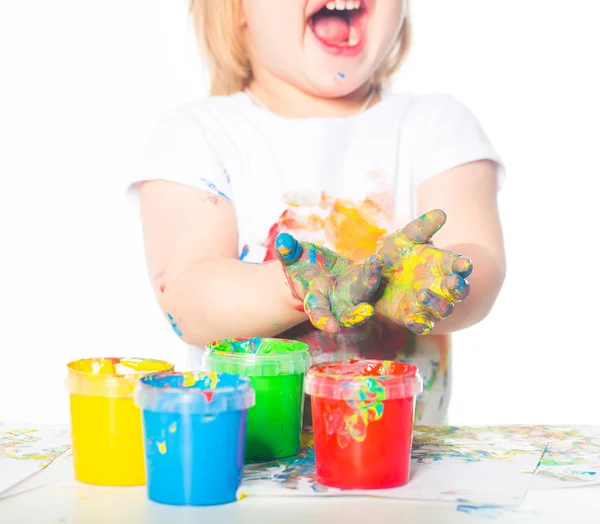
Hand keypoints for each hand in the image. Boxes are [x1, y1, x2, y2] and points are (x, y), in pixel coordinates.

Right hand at [275, 233, 381, 333]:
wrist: (316, 267)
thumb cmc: (300, 265)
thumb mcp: (291, 259)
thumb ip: (286, 252)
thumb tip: (283, 241)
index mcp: (315, 299)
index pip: (318, 313)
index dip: (324, 321)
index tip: (332, 328)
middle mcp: (335, 301)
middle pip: (346, 313)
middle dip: (355, 315)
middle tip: (366, 312)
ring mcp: (351, 292)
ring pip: (363, 294)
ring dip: (370, 283)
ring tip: (375, 266)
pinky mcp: (362, 279)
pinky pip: (370, 277)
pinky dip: (373, 269)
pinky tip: (377, 259)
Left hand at [375, 210, 472, 334]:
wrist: (381, 280)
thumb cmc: (398, 256)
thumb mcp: (406, 238)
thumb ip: (422, 228)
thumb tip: (442, 212)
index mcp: (443, 265)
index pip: (458, 264)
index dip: (462, 264)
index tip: (465, 263)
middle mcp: (440, 286)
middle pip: (457, 290)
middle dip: (457, 287)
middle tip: (454, 282)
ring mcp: (428, 304)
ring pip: (442, 309)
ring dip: (436, 303)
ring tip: (423, 293)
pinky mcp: (413, 317)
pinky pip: (422, 324)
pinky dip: (421, 324)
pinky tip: (416, 320)